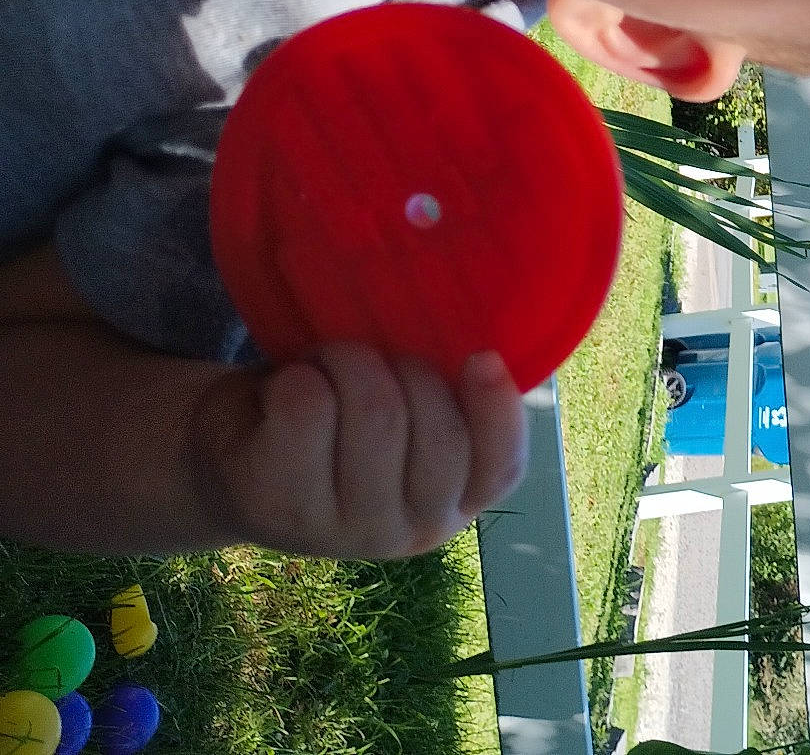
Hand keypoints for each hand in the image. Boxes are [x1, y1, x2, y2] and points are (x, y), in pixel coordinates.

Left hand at [189, 342, 528, 557]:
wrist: (231, 455)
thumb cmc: (338, 423)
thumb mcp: (406, 423)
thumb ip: (449, 403)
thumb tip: (484, 354)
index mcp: (451, 507)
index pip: (499, 469)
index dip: (499, 412)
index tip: (482, 355)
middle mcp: (401, 533)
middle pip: (436, 430)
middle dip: (407, 364)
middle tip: (371, 356)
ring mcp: (336, 528)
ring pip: (376, 410)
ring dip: (349, 359)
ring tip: (326, 366)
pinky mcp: (273, 502)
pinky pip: (309, 405)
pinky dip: (299, 373)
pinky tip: (287, 388)